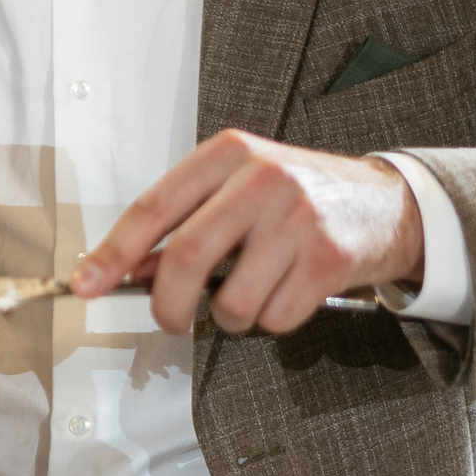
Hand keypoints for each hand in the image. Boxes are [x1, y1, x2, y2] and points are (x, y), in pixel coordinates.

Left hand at [72, 131, 422, 336]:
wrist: (388, 203)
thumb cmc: (300, 197)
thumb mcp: (237, 188)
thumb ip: (185, 221)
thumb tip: (127, 269)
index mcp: (227, 155)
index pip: (154, 208)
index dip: (114, 252)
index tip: (88, 283)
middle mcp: (261, 179)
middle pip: (186, 257)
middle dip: (166, 304)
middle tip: (169, 318)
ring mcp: (298, 218)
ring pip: (231, 299)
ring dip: (229, 316)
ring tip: (249, 293)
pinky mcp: (329, 258)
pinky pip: (275, 317)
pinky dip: (271, 320)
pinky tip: (287, 292)